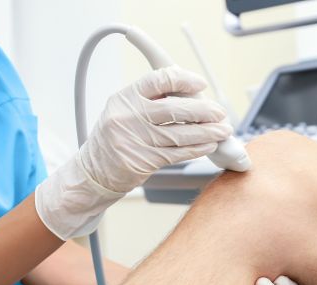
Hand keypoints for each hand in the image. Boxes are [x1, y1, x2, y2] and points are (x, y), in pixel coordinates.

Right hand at [35, 66, 231, 239]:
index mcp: (125, 97)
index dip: (184, 80)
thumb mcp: (123, 110)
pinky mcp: (144, 161)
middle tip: (220, 112)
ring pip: (181, 134)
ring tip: (223, 130)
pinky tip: (209, 146)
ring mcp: (136, 139)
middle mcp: (129, 116)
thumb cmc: (115, 138)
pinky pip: (178, 153)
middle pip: (175, 109)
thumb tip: (190, 94)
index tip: (201, 84)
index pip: (158, 80)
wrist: (93, 172)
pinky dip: (197, 149)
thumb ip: (150, 101)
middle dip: (203, 110)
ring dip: (207, 132)